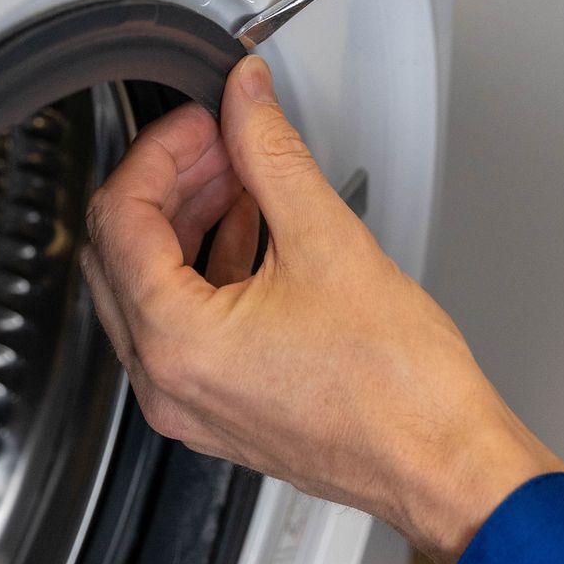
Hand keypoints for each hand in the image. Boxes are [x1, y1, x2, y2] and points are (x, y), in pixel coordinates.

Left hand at [80, 57, 563, 563]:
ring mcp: (187, 402)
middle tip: (219, 141)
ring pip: (146, 289)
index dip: (159, 151)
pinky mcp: (216, 409)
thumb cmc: (399, 389)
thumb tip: (245, 100)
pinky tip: (250, 231)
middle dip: (166, 183)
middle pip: (120, 252)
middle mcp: (165, 382)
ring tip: (238, 177)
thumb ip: (272, 155)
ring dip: (184, 222)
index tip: (203, 120)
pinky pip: (180, 326)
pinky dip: (203, 270)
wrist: (443, 464)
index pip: (121, 216)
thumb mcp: (328, 242)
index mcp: (176, 342)